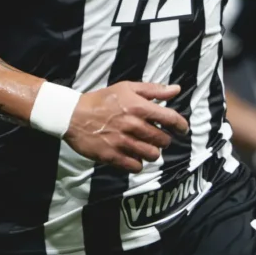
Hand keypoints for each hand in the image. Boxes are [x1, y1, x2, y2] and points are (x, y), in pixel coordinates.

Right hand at [66, 80, 189, 170]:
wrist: (72, 115)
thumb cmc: (102, 100)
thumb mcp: (127, 88)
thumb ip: (153, 90)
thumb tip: (176, 89)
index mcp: (138, 107)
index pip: (170, 119)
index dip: (181, 125)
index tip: (182, 129)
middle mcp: (133, 125)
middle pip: (163, 140)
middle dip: (163, 140)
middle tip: (156, 137)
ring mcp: (122, 142)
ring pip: (152, 155)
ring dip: (152, 152)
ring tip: (146, 147)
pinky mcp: (112, 156)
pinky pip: (136, 167)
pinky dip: (138, 163)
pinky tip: (133, 156)